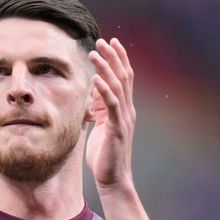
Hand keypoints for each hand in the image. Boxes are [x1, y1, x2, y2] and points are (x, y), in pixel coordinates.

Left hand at [85, 38, 135, 191]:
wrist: (113, 179)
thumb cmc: (104, 156)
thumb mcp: (100, 127)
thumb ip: (99, 110)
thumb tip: (92, 93)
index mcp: (123, 109)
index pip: (124, 78)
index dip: (119, 59)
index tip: (110, 43)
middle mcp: (127, 111)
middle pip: (123, 77)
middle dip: (114, 57)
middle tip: (103, 40)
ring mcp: (124, 119)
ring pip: (117, 87)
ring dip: (106, 68)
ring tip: (95, 54)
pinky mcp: (117, 129)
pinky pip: (111, 105)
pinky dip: (104, 90)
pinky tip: (96, 78)